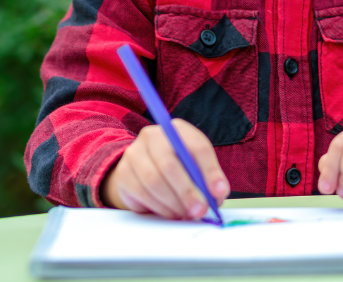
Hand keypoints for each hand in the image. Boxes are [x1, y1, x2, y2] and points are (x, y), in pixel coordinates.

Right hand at [100, 119, 228, 218]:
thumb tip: (217, 193)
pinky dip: (160, 207)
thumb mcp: (196, 168)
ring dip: (173, 203)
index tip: (219, 192)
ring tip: (185, 213)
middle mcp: (152, 136)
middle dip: (187, 191)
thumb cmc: (178, 169)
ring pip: (154, 181)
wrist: (143, 171)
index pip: (197, 146)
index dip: (210, 171)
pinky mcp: (123, 172)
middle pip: (169, 163)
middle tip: (200, 210)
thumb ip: (209, 179)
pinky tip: (170, 212)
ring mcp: (134, 152)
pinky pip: (142, 193)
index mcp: (177, 130)